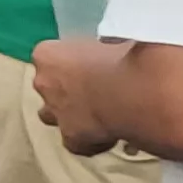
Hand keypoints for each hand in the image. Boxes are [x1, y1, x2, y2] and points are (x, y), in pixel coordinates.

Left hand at [34, 37, 129, 156]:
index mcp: (48, 54)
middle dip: (67, 90)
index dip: (71, 62)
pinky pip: (77, 142)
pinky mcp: (72, 138)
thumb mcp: (112, 39)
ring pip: (52, 116)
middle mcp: (43, 83)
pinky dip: (91, 141)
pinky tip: (113, 135)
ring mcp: (55, 113)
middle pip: (49, 87)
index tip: (93, 64)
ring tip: (101, 115)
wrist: (139, 91)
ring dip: (70, 116)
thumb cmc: (128, 56)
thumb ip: (101, 47)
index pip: (49, 56)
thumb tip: (112, 48)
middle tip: (99, 90)